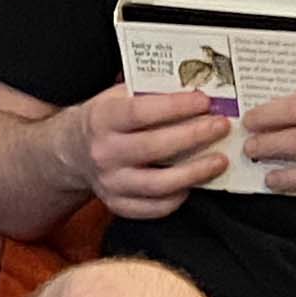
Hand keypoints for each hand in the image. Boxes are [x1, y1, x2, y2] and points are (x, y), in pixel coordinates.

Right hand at [62, 83, 232, 219]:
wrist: (74, 151)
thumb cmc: (107, 119)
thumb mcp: (118, 97)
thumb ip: (149, 93)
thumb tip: (195, 88)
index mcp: (102, 119)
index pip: (141, 112)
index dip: (175, 106)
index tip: (204, 101)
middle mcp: (103, 153)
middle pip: (154, 148)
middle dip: (194, 136)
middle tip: (221, 127)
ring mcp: (110, 182)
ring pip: (158, 184)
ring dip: (195, 172)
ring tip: (219, 160)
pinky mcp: (117, 205)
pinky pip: (154, 208)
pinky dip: (178, 197)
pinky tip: (194, 183)